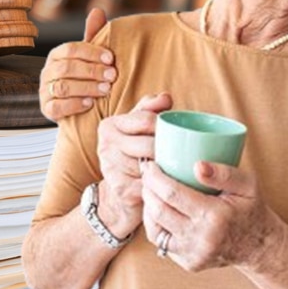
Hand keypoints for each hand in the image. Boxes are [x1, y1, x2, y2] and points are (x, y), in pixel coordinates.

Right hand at [40, 8, 115, 121]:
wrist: (82, 107)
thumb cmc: (87, 77)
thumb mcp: (91, 56)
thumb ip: (93, 35)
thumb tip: (97, 10)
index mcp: (58, 55)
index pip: (70, 49)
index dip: (91, 52)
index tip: (111, 58)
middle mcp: (48, 71)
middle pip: (67, 68)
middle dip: (92, 71)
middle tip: (113, 75)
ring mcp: (45, 91)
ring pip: (62, 87)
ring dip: (86, 87)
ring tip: (106, 89)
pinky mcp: (47, 109)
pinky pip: (57, 107)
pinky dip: (74, 105)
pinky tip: (90, 104)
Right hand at [94, 92, 172, 237]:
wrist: (120, 191)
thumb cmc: (135, 152)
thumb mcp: (139, 126)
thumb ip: (150, 108)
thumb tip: (165, 97)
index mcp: (109, 126)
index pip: (145, 120)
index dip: (165, 127)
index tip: (176, 133)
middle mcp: (105, 147)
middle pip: (150, 144)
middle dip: (168, 150)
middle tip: (182, 153)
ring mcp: (110, 169)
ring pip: (151, 165)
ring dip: (168, 168)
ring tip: (178, 167)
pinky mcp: (121, 190)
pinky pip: (151, 184)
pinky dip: (163, 183)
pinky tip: (169, 182)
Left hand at [141, 159, 280, 272]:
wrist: (258, 246)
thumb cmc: (251, 209)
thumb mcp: (248, 185)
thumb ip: (224, 173)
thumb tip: (197, 165)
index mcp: (215, 216)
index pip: (173, 194)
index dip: (156, 178)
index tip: (151, 165)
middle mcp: (201, 238)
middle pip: (159, 211)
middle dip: (148, 189)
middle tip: (148, 174)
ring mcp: (193, 253)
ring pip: (155, 229)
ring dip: (148, 207)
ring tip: (151, 191)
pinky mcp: (188, 263)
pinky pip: (161, 242)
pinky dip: (156, 224)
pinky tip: (160, 210)